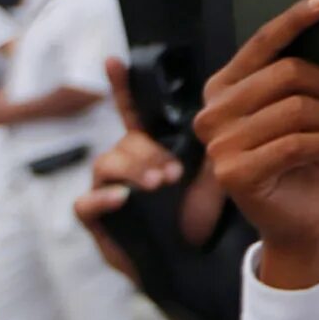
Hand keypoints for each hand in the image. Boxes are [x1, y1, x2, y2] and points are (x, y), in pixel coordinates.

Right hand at [74, 59, 227, 244]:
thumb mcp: (211, 171)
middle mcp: (123, 162)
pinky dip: (102, 198)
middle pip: (126, 139)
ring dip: (133, 170)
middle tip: (173, 173)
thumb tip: (233, 101)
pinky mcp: (93, 217)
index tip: (114, 60)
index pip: (132, 111)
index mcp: (148, 145)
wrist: (191, 260)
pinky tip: (121, 198)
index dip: (121, 85)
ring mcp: (104, 187)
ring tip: (159, 184)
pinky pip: (85, 202)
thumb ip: (216, 138)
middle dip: (148, 152)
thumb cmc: (197, 212)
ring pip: (106, 163)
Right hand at [193, 0, 318, 291]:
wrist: (301, 220)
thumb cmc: (309, 159)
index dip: (296, 19)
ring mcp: (218, 143)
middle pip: (288, 74)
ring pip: (297, 109)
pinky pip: (297, 142)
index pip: (262, 43)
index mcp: (226, 87)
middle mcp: (213, 111)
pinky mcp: (233, 172)